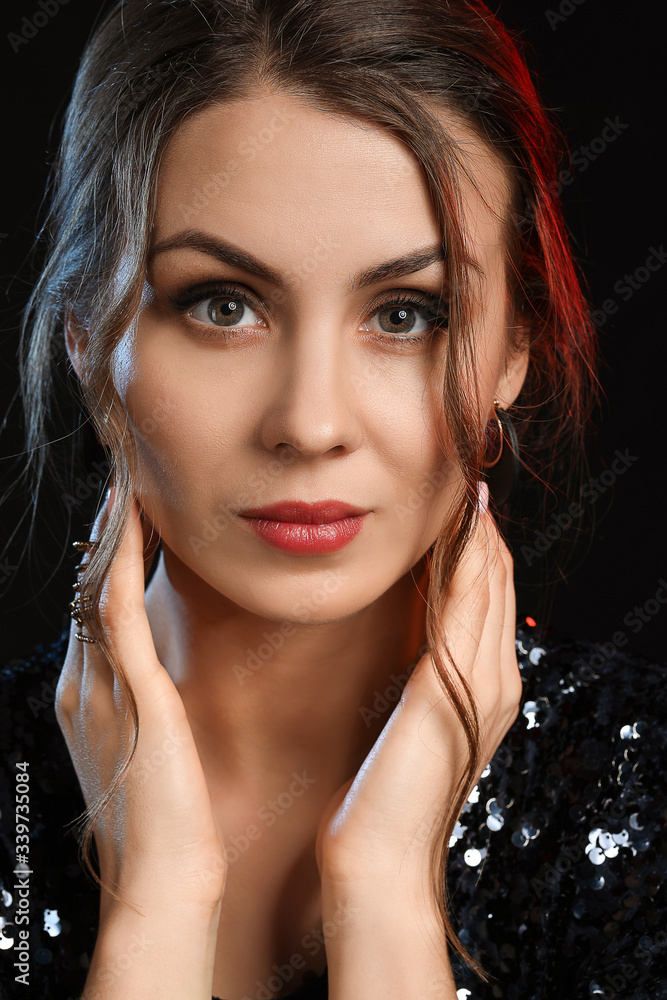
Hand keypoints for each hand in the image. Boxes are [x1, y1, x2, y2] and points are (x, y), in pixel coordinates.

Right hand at [55, 491, 226, 918]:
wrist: (168, 872)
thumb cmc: (170, 816)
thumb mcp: (152, 746)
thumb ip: (151, 705)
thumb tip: (165, 678)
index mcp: (92, 693)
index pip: (96, 605)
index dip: (108, 552)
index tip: (127, 505)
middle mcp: (86, 681)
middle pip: (89, 586)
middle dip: (103, 529)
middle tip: (119, 471)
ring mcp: (99, 684)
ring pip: (96, 585)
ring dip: (109, 529)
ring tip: (121, 476)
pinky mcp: (129, 689)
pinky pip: (117, 606)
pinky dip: (120, 557)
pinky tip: (130, 516)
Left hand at [315, 509, 521, 905]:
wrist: (376, 858)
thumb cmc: (376, 794)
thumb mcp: (401, 721)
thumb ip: (412, 677)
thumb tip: (398, 633)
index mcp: (484, 688)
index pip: (487, 599)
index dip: (474, 549)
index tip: (449, 505)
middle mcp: (497, 681)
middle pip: (496, 583)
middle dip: (479, 531)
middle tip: (458, 478)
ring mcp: (484, 686)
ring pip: (489, 586)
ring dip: (476, 535)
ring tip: (459, 486)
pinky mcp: (454, 689)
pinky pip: (466, 607)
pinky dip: (464, 563)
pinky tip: (453, 527)